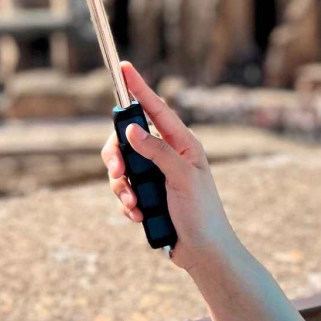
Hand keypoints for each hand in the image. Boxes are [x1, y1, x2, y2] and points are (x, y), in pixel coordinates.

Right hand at [101, 60, 241, 275]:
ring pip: (121, 169)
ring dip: (122, 188)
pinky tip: (139, 216)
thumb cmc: (202, 213)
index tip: (124, 68)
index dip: (139, 88)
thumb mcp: (182, 177)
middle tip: (119, 173)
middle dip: (117, 158)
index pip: (156, 109)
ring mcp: (155, 176)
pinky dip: (127, 204)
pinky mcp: (147, 196)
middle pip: (127, 141)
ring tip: (135, 206)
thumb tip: (131, 129)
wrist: (203, 253)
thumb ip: (157, 152)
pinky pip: (124, 191)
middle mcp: (166, 155)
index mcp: (182, 143)